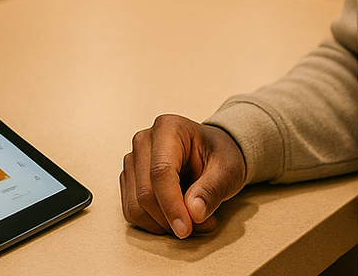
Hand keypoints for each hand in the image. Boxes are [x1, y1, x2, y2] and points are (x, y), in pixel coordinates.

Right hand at [121, 115, 245, 238]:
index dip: (171, 206)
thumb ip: (212, 189)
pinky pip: (131, 211)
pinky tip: (176, 217)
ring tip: (193, 222)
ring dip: (162, 225)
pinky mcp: (129, 178)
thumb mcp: (228, 169)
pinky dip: (153, 223)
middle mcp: (144, 141)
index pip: (160, 172)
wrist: (211, 152)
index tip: (186, 229)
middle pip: (145, 193)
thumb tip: (194, 213)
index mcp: (168, 129)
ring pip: (135, 206)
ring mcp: (133, 159)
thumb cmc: (219, 155)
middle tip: (202, 225)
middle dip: (171, 219)